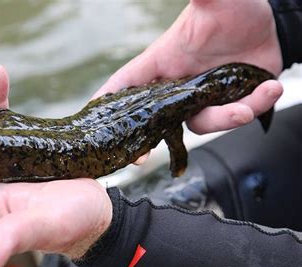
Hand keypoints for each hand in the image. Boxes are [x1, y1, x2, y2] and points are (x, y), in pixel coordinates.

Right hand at [94, 0, 283, 136]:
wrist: (269, 26)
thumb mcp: (215, 1)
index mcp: (165, 62)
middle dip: (148, 140)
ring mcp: (203, 98)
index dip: (108, 101)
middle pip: (157, 118)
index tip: (90, 120)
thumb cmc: (234, 11)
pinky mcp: (228, 103)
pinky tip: (271, 89)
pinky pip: (234, 117)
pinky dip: (255, 106)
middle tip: (142, 157)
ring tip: (246, 105)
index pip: (128, 81)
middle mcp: (179, 86)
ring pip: (202, 123)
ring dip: (224, 118)